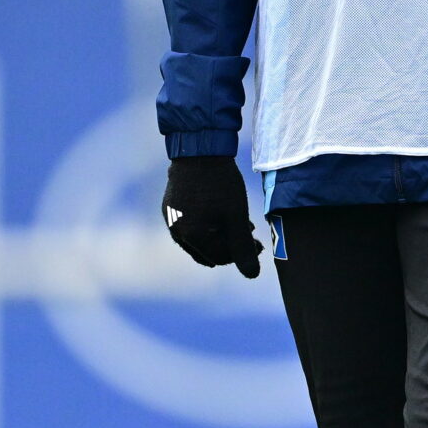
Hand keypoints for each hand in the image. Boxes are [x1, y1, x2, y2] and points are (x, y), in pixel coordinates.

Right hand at [162, 154, 261, 276]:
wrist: (199, 151)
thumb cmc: (221, 184)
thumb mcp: (236, 217)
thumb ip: (243, 248)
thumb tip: (252, 276)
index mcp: (193, 238)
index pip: (221, 258)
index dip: (242, 254)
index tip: (258, 243)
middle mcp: (177, 233)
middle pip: (208, 251)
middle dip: (230, 246)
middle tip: (249, 234)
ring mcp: (171, 220)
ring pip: (199, 239)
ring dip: (219, 236)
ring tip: (239, 224)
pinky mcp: (169, 208)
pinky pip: (190, 226)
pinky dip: (206, 226)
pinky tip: (221, 215)